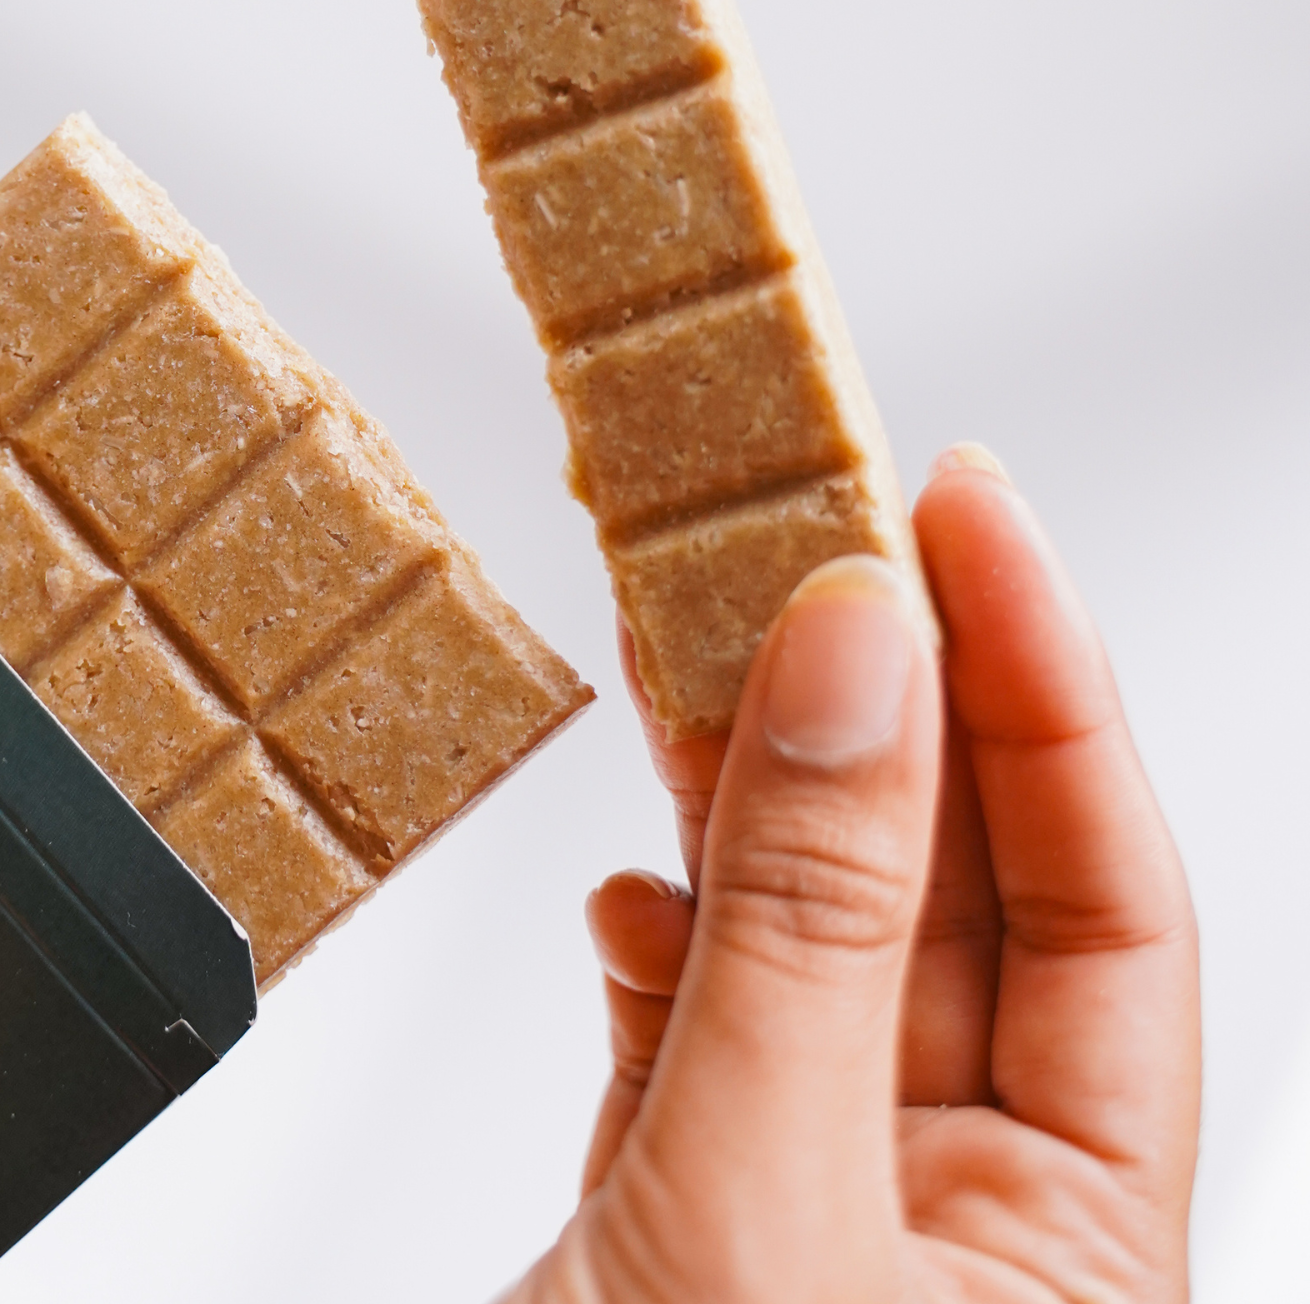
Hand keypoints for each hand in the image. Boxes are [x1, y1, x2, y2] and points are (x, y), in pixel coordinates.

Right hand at [517, 448, 1198, 1301]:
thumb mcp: (755, 1211)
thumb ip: (807, 927)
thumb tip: (850, 661)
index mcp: (1063, 1263)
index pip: (1108, 909)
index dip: (1045, 687)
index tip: (960, 511)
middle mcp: (955, 1233)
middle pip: (947, 895)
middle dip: (873, 700)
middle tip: (808, 521)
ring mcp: (808, 1218)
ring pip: (805, 935)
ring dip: (739, 786)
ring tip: (690, 639)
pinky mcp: (673, 1215)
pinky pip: (698, 1021)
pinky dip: (661, 936)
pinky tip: (631, 892)